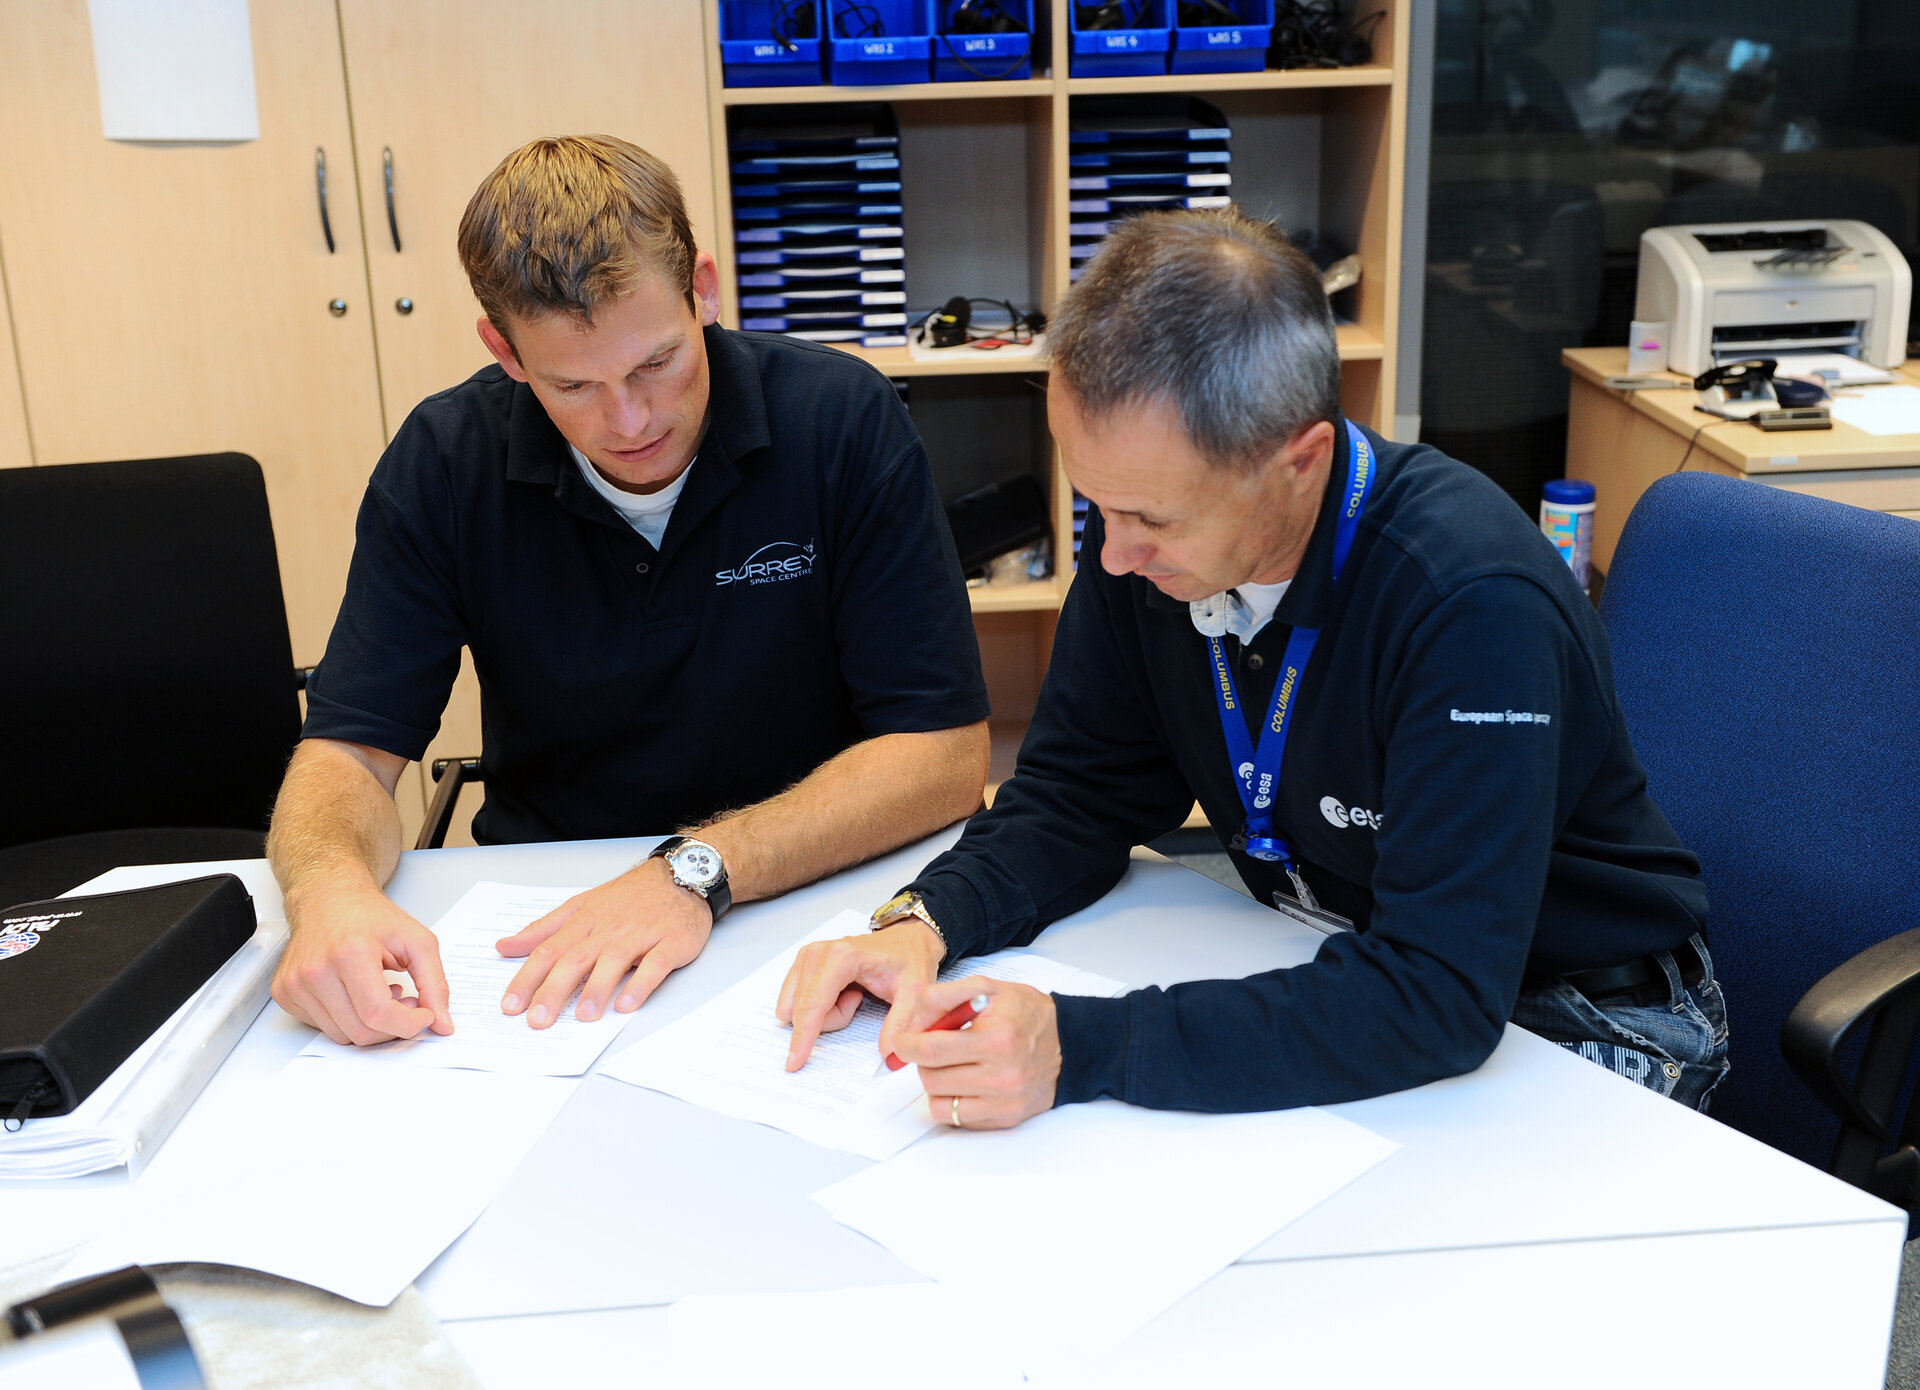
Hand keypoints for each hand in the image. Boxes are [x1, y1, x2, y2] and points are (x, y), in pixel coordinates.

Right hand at [273, 883, 452, 1045]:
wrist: (328, 899)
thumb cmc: (369, 917)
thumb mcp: (417, 941)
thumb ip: (435, 984)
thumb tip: (442, 1025)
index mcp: (349, 953)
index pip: (378, 1013)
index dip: (408, 1023)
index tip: (424, 1015)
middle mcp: (315, 970)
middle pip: (361, 1031)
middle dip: (392, 1025)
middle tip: (406, 1001)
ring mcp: (295, 984)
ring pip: (342, 1035)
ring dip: (369, 1024)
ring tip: (381, 992)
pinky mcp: (285, 993)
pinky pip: (323, 1027)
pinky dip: (346, 1019)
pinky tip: (357, 994)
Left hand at [496, 858, 711, 1027]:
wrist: (682, 875)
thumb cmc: (630, 896)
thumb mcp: (581, 906)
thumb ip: (544, 929)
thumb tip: (504, 947)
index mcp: (584, 922)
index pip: (549, 951)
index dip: (528, 979)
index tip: (511, 1006)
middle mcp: (609, 929)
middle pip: (575, 959)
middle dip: (554, 990)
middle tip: (538, 1020)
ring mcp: (641, 935)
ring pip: (613, 961)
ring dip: (597, 989)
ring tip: (583, 1016)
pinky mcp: (670, 943)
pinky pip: (654, 965)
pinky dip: (640, 984)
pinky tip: (627, 1004)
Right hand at [776, 919, 943, 1070]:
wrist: (906, 940)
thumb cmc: (908, 960)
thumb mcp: (915, 992)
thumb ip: (902, 1022)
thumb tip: (888, 1053)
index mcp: (841, 957)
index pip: (812, 1005)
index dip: (803, 1037)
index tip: (794, 1063)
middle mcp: (817, 953)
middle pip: (804, 1010)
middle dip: (832, 1019)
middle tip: (860, 1002)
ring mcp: (808, 956)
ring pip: (797, 1008)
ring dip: (825, 1014)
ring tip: (854, 996)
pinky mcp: (804, 962)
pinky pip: (797, 1001)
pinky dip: (820, 1007)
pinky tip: (843, 993)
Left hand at [892, 977, 1059, 1130]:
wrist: (1068, 1044)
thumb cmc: (1027, 1014)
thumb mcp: (989, 989)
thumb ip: (946, 995)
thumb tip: (911, 1017)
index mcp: (996, 1039)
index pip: (932, 1049)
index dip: (908, 1045)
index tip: (903, 1041)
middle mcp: (1002, 1076)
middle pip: (931, 1077)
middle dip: (923, 1060)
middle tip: (934, 1047)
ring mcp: (1004, 1102)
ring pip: (939, 1102)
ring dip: (936, 1082)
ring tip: (952, 1064)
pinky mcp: (1005, 1119)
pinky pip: (957, 1118)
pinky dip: (951, 1101)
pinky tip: (965, 1082)